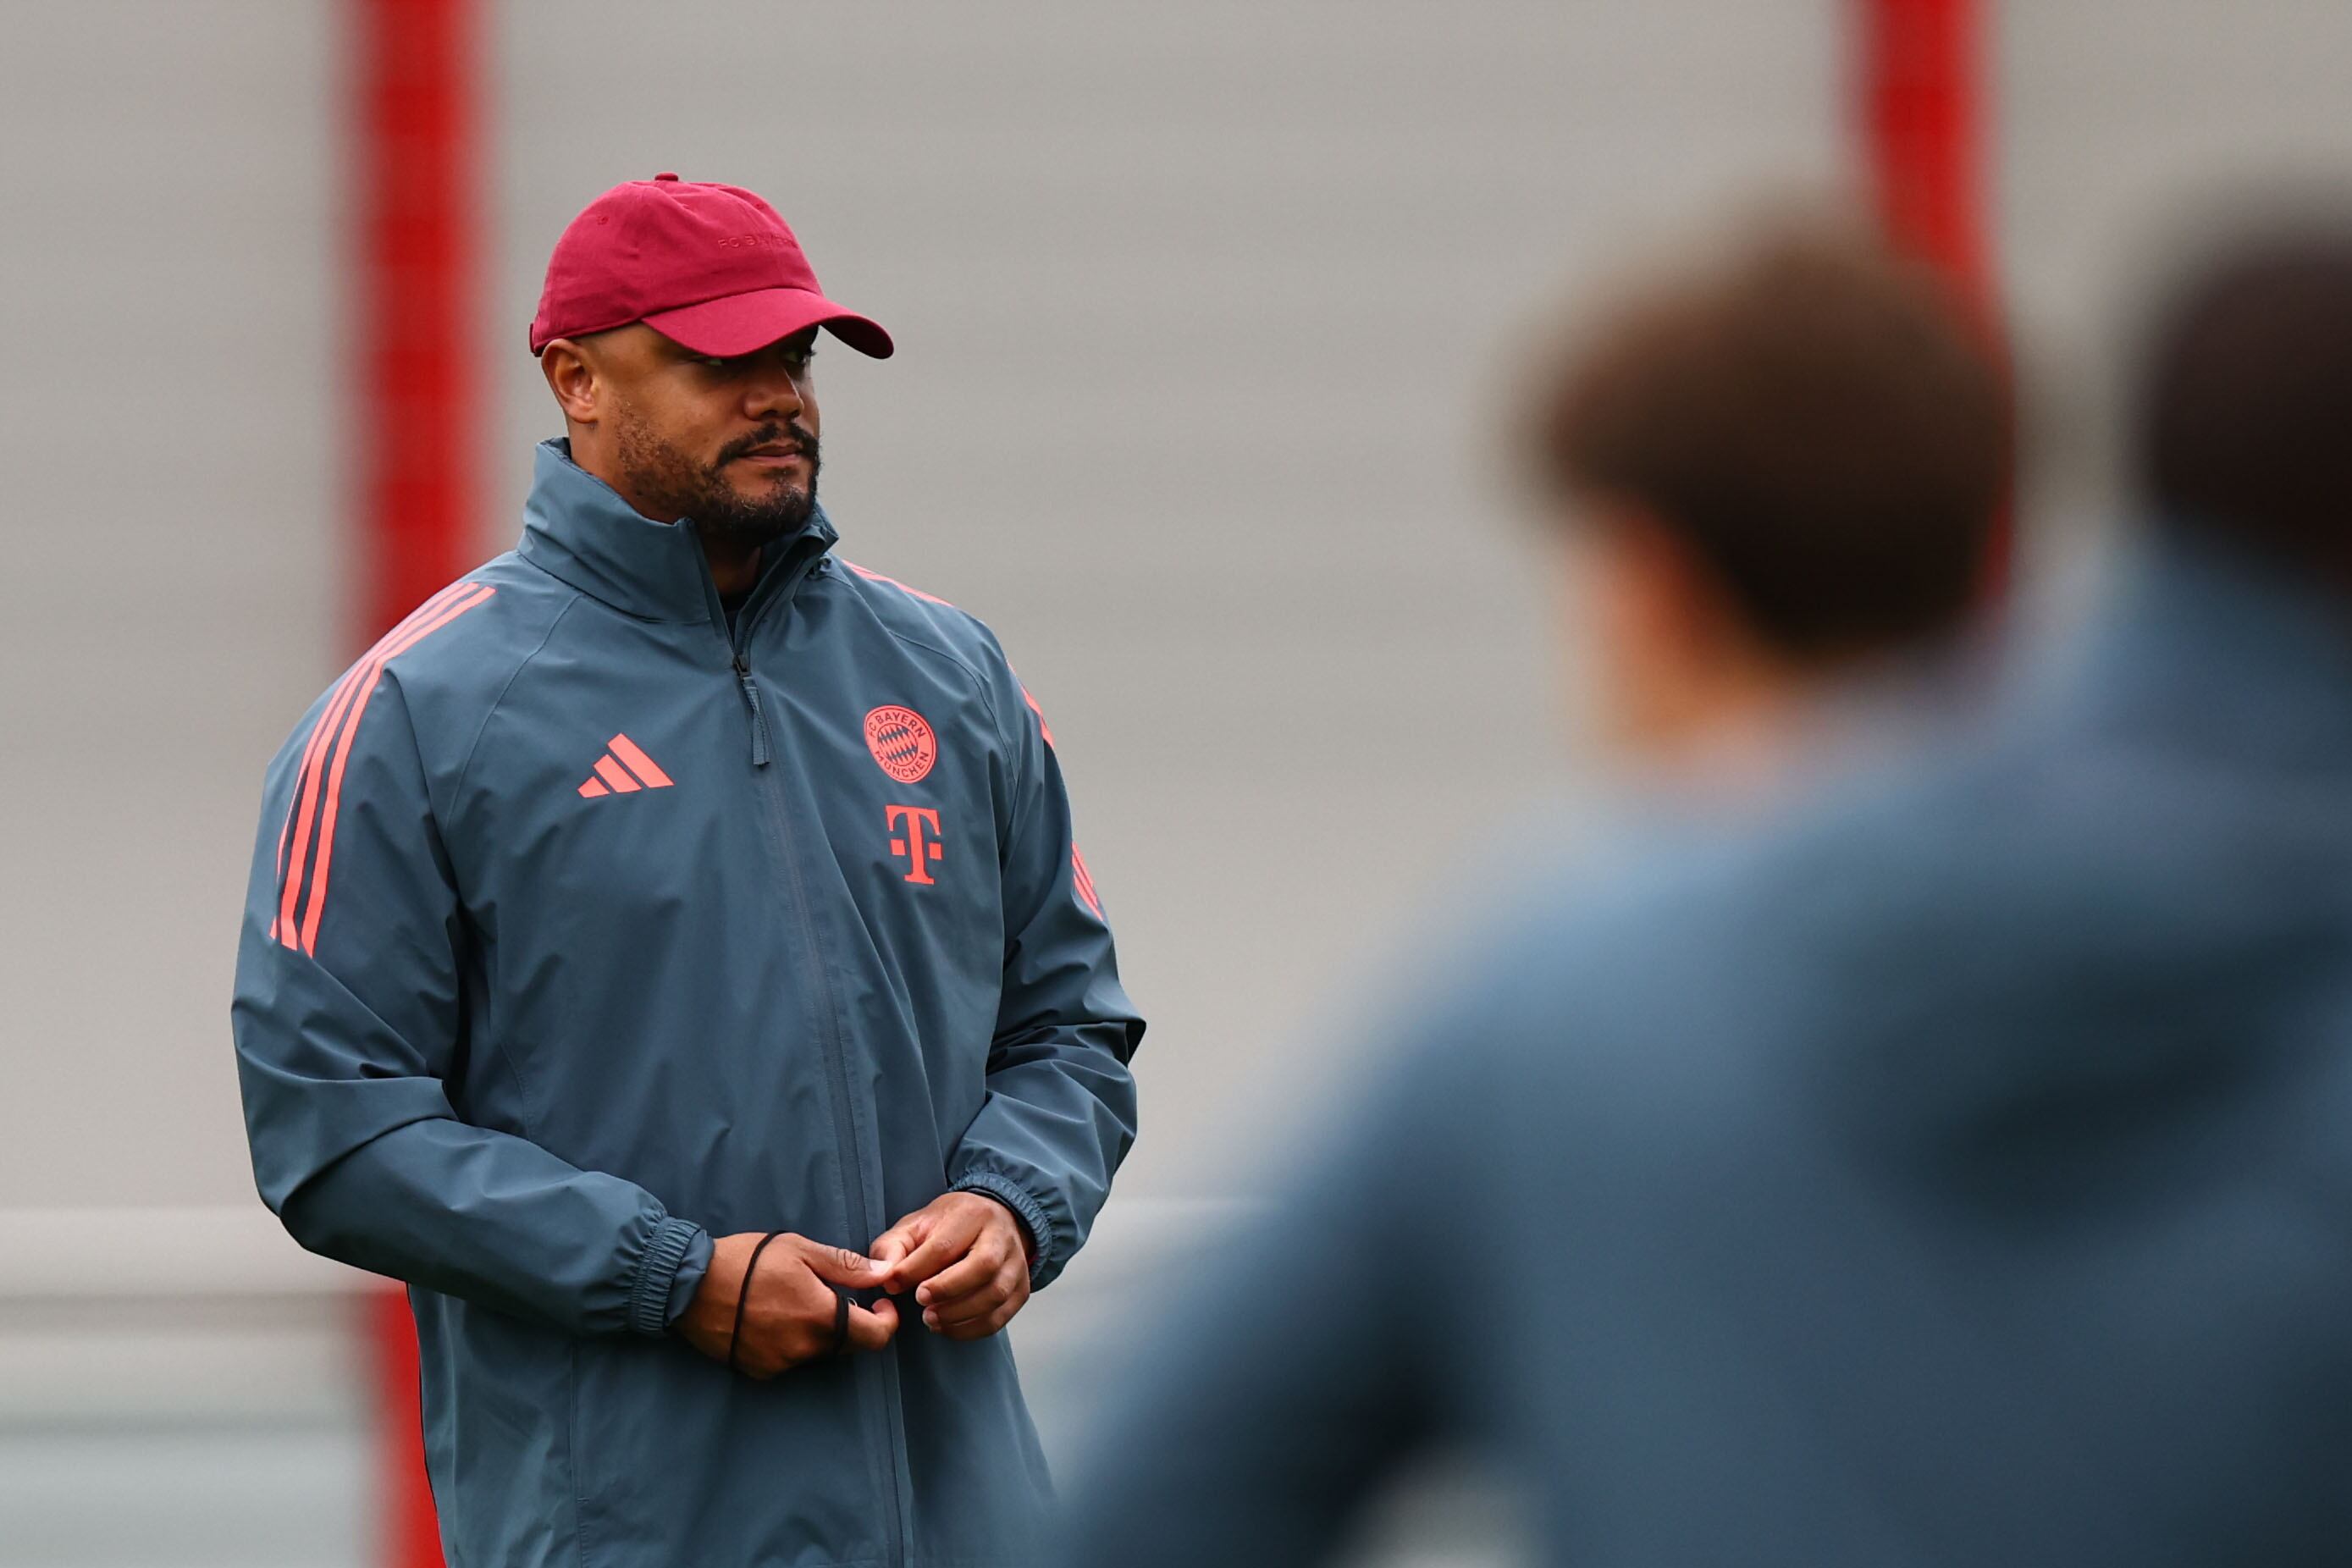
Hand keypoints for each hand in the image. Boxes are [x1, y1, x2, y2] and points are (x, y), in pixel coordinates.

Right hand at [676, 1232, 899, 1377]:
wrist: (689, 1285)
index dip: (886, 1321)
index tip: (880, 1303)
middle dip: (854, 1323)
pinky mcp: (759, 1369)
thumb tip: (885, 1273)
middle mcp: (804, 1349)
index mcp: (822, 1318)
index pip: (875, 1337)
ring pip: (819, 1353)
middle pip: (849, 1346)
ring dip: (820, 1332)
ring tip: (798, 1302)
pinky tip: (775, 1318)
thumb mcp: (801, 1250)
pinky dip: (794, 1342)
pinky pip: (791, 1359)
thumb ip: (847, 1266)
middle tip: (837, 1294)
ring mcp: (780, 1363)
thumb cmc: (747, 1260)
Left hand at [870, 1192, 1034, 1339]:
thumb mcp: (915, 1226)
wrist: (992, 1223)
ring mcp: (1016, 1264)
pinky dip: (972, 1329)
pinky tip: (949, 1326)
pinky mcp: (1021, 1289)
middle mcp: (1001, 1236)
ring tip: (931, 1318)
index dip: (916, 1270)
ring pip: (996, 1294)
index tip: (894, 1285)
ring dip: (959, 1314)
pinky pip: (1001, 1317)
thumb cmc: (948, 1227)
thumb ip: (893, 1247)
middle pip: (983, 1267)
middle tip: (920, 1302)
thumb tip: (885, 1275)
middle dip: (947, 1290)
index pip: (945, 1245)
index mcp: (972, 1214)